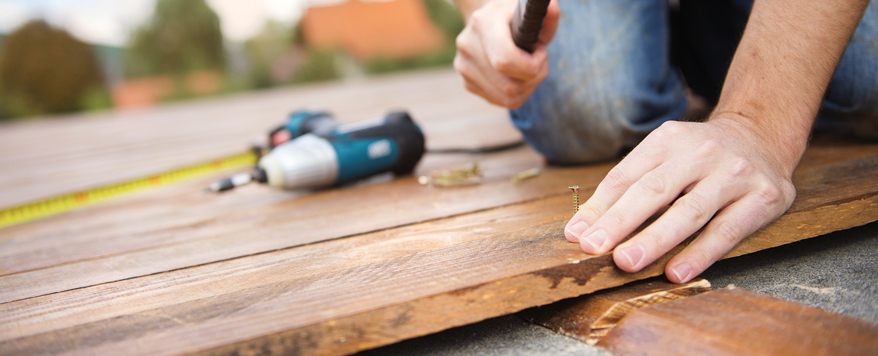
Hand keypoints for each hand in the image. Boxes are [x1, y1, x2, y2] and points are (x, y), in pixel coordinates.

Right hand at [453, 0, 559, 108]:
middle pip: (509, 86)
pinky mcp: (468, 83)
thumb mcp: (533, 13)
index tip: (541, 52)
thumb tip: (553, 9)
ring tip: (530, 68)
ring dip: (528, 87)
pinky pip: (501, 101)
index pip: (505, 61)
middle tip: (540, 62)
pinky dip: (518, 93)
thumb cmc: (515, 18)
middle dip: (534, 77)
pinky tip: (519, 76)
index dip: (531, 66)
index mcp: (483, 23)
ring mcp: (464, 66)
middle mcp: (468, 46)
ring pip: (507, 97)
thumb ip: (547, 14)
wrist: (489, 22)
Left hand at [564, 117, 798, 282]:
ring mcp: (734, 174)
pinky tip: (676, 272)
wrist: (762, 135)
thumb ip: (624, 190)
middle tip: (594, 248)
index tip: (577, 236)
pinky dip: (700, 253)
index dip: (599, 207)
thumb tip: (580, 231)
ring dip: (655, 240)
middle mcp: (701, 152)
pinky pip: (727, 231)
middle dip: (621, 221)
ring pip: (689, 212)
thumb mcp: (662, 157)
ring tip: (627, 262)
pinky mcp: (763, 197)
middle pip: (654, 190)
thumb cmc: (698, 157)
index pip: (626, 176)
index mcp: (668, 140)